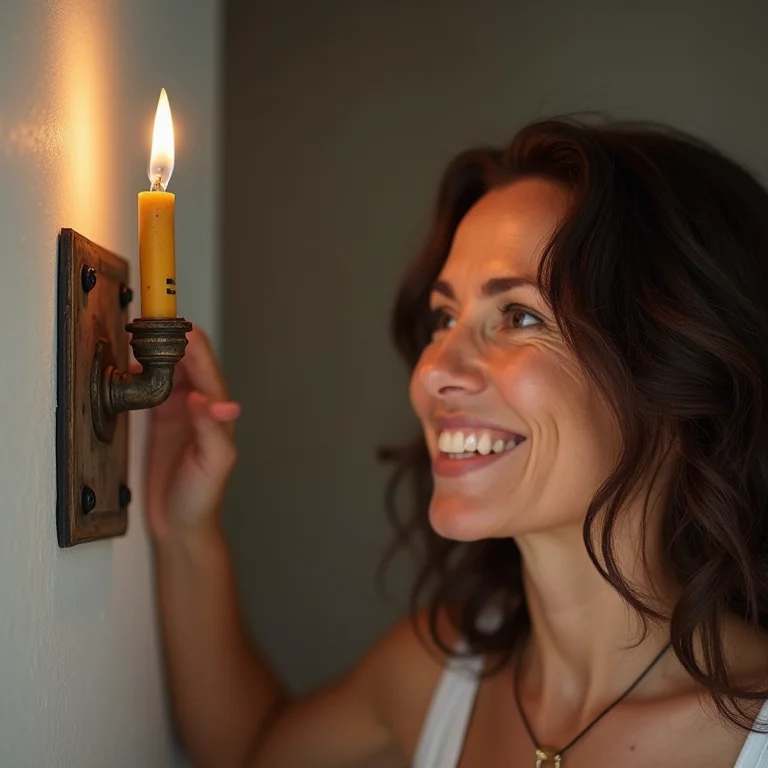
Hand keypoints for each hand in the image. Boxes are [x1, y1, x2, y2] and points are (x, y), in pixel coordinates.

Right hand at [141, 328, 240, 544]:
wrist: (182, 525)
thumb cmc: (204, 498)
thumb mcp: (214, 464)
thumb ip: (212, 430)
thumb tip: (206, 399)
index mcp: (218, 412)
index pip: (206, 367)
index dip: (192, 342)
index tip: (176, 322)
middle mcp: (202, 407)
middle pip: (189, 361)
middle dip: (173, 337)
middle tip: (151, 317)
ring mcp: (181, 412)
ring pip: (171, 370)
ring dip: (158, 350)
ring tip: (139, 332)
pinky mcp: (162, 422)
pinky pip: (153, 387)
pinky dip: (143, 372)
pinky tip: (131, 364)